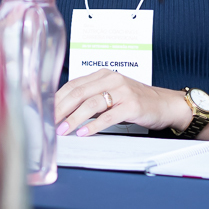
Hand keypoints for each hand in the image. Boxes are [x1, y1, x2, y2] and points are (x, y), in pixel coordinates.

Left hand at [54, 69, 193, 136]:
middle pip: (80, 92)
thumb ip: (89, 99)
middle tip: (50, 122)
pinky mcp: (132, 105)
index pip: (74, 84)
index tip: (45, 112)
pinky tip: (84, 133)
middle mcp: (112, 79)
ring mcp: (123, 91)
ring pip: (92, 103)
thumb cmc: (134, 101)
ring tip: (63, 130)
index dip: (57, 99)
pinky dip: (94, 125)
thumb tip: (63, 112)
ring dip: (74, 118)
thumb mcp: (110, 95)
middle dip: (61, 109)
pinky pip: (109, 115)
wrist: (163, 104)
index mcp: (103, 75)